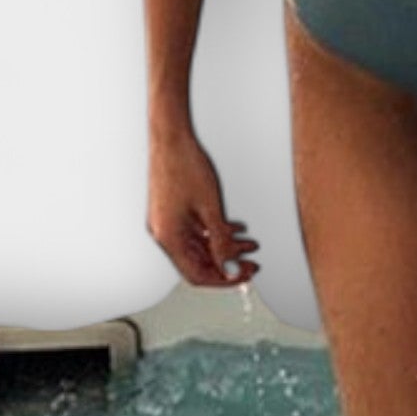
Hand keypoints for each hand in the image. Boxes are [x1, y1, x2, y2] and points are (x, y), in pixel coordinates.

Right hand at [147, 128, 260, 286]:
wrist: (171, 137)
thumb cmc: (184, 165)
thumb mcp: (210, 207)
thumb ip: (220, 241)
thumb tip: (229, 266)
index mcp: (169, 238)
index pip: (197, 275)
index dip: (223, 279)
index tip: (243, 275)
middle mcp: (165, 233)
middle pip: (199, 262)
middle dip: (227, 263)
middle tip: (251, 263)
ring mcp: (168, 222)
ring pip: (200, 246)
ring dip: (225, 247)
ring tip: (250, 245)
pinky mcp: (173, 211)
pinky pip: (196, 231)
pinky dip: (216, 233)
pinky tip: (235, 230)